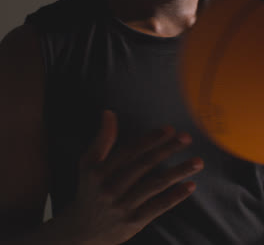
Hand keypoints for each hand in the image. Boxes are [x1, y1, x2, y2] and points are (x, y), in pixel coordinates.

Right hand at [62, 110, 203, 244]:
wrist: (82, 231)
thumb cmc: (89, 190)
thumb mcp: (88, 163)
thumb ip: (102, 138)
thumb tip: (109, 112)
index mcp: (100, 171)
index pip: (130, 151)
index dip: (150, 139)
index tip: (169, 129)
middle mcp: (111, 188)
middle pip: (144, 165)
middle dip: (167, 149)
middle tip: (186, 138)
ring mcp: (123, 206)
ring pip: (154, 185)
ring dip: (178, 172)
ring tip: (197, 161)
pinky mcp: (134, 222)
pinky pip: (157, 207)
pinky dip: (174, 197)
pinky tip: (190, 185)